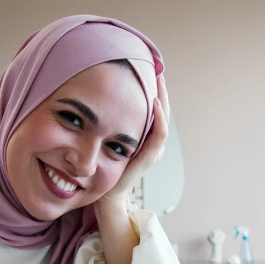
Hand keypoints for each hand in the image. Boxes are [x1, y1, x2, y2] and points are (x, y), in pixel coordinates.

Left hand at [100, 74, 170, 204]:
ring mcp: (154, 150)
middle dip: (160, 88)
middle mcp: (154, 143)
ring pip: (164, 118)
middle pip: (163, 109)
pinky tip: (154, 102)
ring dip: (162, 98)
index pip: (154, 108)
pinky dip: (159, 117)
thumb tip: (100, 99)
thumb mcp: (109, 139)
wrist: (107, 195)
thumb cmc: (105, 169)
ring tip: (158, 79)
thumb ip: (111, 124)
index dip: (153, 89)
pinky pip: (159, 134)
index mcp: (146, 137)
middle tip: (156, 68)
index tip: (148, 69)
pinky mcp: (149, 157)